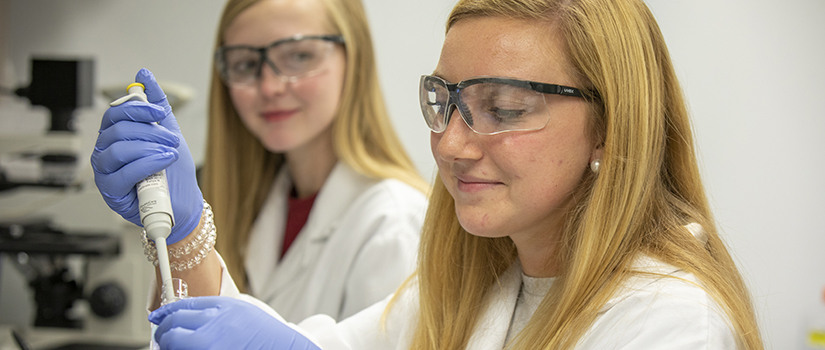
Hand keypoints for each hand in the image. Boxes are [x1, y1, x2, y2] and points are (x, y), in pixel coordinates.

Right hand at [91, 68, 202, 243]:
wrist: (184, 202)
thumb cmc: (173, 171)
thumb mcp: (168, 132)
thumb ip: (156, 104)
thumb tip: (144, 75)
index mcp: (115, 136)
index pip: (115, 114)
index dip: (137, 108)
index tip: (160, 111)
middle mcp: (105, 153)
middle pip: (118, 130)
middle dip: (150, 131)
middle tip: (172, 138)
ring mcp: (105, 173)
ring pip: (119, 150)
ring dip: (150, 147)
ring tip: (170, 152)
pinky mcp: (111, 192)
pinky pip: (122, 173)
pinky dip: (147, 163)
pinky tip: (164, 161)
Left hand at [149, 296, 319, 349]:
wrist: (286, 348)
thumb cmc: (264, 332)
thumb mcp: (238, 309)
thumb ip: (209, 308)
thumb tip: (177, 312)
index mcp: (220, 312)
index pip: (178, 311)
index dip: (164, 315)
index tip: (157, 319)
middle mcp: (213, 333)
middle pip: (171, 333)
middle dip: (164, 335)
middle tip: (165, 337)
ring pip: (175, 348)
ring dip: (172, 347)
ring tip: (176, 345)